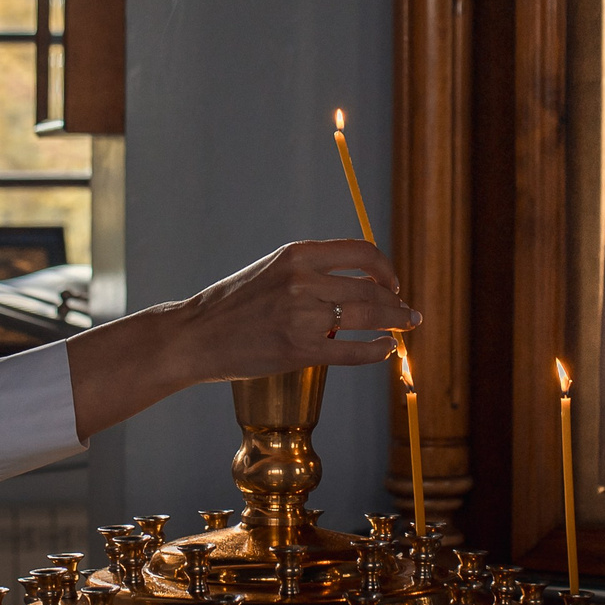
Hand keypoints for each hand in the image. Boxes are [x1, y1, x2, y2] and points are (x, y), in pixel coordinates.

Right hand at [61, 240, 420, 441]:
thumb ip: (312, 271)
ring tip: (405, 328)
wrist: (196, 336)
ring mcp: (302, 316)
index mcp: (297, 255)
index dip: (386, 269)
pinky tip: (387, 350)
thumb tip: (360, 281)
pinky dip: (377, 351)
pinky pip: (353, 351)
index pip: (362, 253)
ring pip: (368, 317)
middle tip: (408, 313)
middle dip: (397, 302)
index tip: (392, 283)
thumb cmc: (234, 304)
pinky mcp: (299, 350)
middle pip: (371, 288)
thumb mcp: (272, 270)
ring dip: (395, 323)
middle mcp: (303, 280)